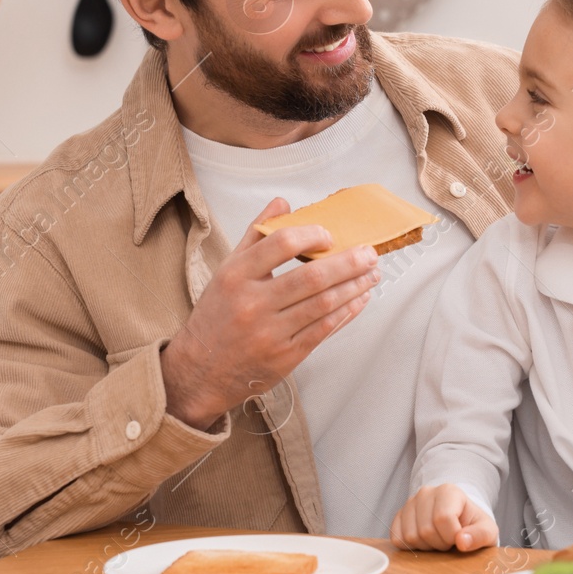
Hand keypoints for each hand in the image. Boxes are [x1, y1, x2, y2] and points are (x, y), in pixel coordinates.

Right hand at [160, 197, 380, 430]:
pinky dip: (347, 312)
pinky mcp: (286, 356)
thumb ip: (256, 235)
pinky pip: (324, 329)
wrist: (201, 371)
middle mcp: (253, 304)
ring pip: (323, 304)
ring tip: (371, 274)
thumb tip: (282, 203)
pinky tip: (359, 299)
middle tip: (370, 253)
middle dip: (348, 263)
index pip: (280, 244)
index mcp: (236, 276)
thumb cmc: (217, 316)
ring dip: (354, 287)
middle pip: (311, 277)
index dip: (312, 235)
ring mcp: (271, 333)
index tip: (329, 235)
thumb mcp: (227, 270)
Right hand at [390, 485, 498, 552]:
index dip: (452, 537)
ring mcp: (409, 504)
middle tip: (449, 541)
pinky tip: (425, 542)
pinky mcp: (398, 516)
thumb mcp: (487, 531)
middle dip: (440, 544)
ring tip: (438, 540)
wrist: (460, 522)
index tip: (459, 538)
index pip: (443, 519)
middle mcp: (426, 493)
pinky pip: (397, 538)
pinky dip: (411, 547)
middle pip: (426, 530)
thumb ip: (480, 536)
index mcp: (449, 491)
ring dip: (426, 547)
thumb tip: (462, 541)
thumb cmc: (473, 526)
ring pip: (410, 536)